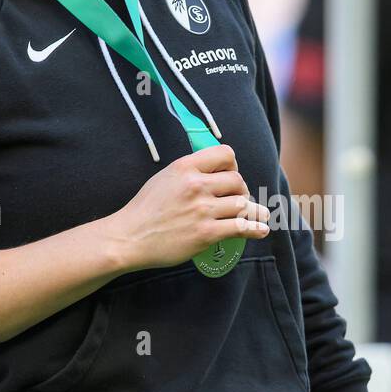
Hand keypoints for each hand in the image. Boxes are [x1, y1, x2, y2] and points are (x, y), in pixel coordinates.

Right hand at [107, 145, 269, 272]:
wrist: (130, 237)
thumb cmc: (145, 208)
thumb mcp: (164, 177)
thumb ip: (189, 171)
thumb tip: (215, 171)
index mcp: (185, 167)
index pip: (226, 154)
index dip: (232, 166)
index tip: (229, 176)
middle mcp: (196, 185)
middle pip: (238, 181)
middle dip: (241, 191)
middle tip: (236, 200)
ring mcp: (202, 210)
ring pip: (243, 204)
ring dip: (250, 211)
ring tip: (255, 215)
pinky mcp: (206, 233)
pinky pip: (241, 227)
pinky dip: (255, 229)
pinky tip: (261, 230)